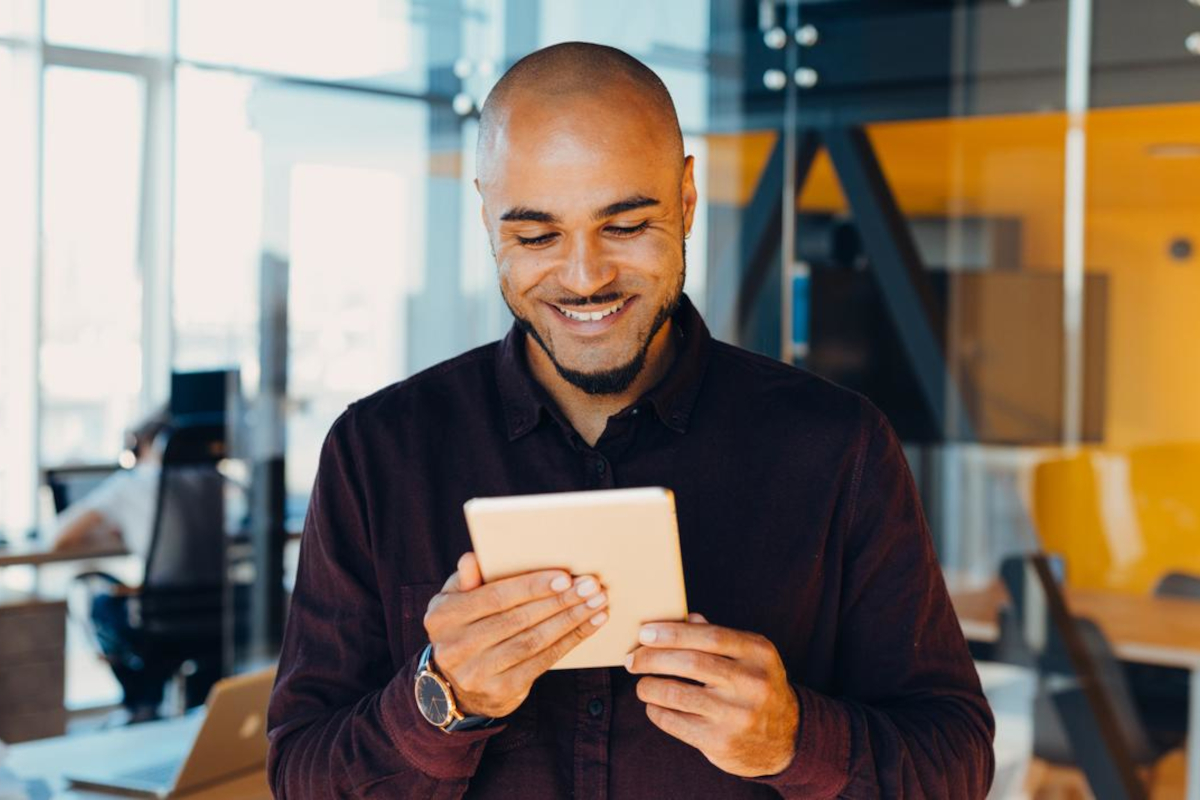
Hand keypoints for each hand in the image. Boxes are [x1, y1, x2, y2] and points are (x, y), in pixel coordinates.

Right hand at [422, 552, 608, 717]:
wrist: (456, 685)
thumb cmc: (464, 627)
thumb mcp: (455, 601)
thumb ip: (466, 579)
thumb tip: (472, 559)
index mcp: (443, 617)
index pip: (494, 598)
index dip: (531, 587)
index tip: (565, 577)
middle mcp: (455, 648)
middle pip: (518, 620)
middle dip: (559, 601)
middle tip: (591, 586)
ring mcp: (477, 674)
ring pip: (534, 641)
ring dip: (571, 620)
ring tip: (597, 603)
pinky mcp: (501, 692)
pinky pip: (543, 662)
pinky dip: (571, 640)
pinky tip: (591, 624)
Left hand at [625, 613, 799, 777]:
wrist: (786, 739)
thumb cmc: (756, 687)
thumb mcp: (749, 657)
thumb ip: (717, 636)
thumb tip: (681, 617)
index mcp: (758, 652)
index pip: (709, 636)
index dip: (672, 632)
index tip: (644, 633)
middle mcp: (752, 682)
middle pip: (690, 663)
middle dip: (651, 658)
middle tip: (631, 659)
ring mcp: (737, 714)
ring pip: (677, 694)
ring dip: (649, 686)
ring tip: (641, 684)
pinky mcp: (721, 741)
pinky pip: (675, 722)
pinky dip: (657, 711)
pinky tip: (654, 706)